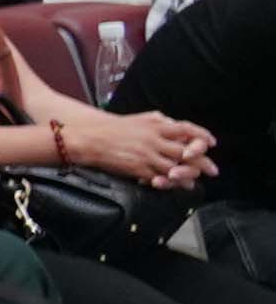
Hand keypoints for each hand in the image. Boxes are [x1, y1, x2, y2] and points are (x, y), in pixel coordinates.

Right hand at [91, 110, 215, 189]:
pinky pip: (160, 177)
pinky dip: (170, 182)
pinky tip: (175, 184)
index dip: (202, 136)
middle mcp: (155, 140)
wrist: (90, 139)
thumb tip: (175, 124)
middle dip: (202, 162)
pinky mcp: (139, 168)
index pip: (186, 129)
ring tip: (194, 180)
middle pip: (187, 152)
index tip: (211, 143)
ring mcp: (147, 155)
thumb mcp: (139, 119)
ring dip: (189, 175)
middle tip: (212, 170)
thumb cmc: (113, 129)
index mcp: (156, 125)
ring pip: (176, 168)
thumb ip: (159, 121)